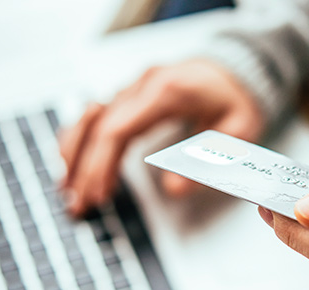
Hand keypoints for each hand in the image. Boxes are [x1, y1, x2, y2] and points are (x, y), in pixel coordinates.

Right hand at [60, 59, 264, 216]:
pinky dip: (81, 138)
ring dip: (74, 153)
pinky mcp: (133, 93)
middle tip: (78, 203)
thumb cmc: (238, 97)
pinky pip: (97, 113)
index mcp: (167, 91)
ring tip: (67, 188)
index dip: (102, 165)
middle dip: (83, 168)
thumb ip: (207, 160)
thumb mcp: (238, 131)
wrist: (240, 67)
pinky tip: (72, 161)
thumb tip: (174, 189)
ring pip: (89, 117)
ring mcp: (135, 86)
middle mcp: (144, 84)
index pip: (117, 129)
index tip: (98, 194)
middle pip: (97, 126)